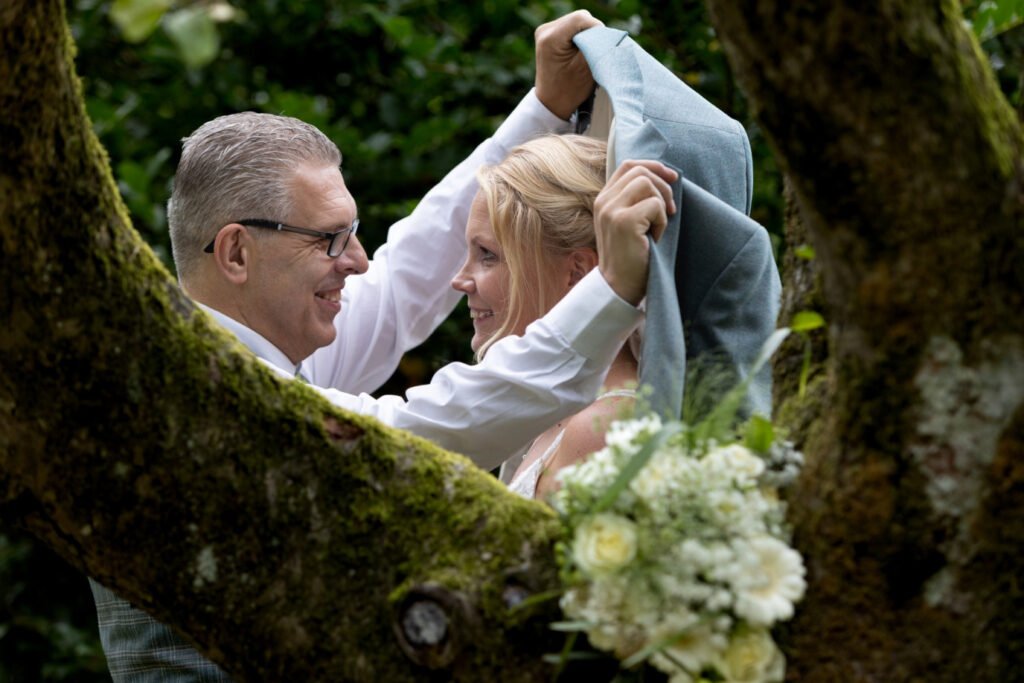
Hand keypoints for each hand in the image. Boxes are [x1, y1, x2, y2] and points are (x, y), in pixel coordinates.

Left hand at [534, 10, 602, 119]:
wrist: (552, 102)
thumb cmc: (569, 90)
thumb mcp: (586, 68)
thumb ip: (595, 46)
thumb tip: (605, 32)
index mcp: (550, 39)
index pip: (581, 19)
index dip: (597, 29)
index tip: (603, 45)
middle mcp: (545, 30)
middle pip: (580, 18)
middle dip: (592, 32)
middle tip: (595, 51)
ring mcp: (546, 30)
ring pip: (578, 21)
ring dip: (587, 34)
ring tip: (588, 52)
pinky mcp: (550, 33)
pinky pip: (573, 26)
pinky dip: (581, 35)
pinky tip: (581, 49)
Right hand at [593, 160, 677, 304]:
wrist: (619, 287)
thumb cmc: (629, 257)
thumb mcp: (628, 223)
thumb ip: (635, 200)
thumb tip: (666, 177)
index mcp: (603, 200)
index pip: (628, 165)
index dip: (653, 166)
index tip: (671, 177)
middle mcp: (604, 202)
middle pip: (640, 171)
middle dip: (663, 186)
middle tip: (670, 211)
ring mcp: (611, 211)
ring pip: (648, 184)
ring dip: (661, 205)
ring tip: (656, 228)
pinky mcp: (624, 222)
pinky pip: (655, 205)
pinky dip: (661, 222)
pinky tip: (654, 238)